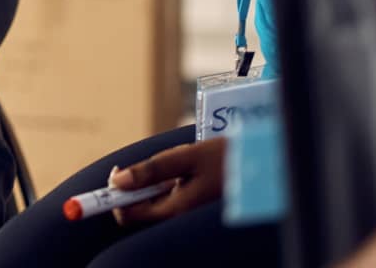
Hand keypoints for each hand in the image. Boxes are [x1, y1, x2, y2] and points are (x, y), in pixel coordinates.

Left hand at [108, 139, 226, 224]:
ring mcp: (186, 215)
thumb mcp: (186, 156)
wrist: (259, 164)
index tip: (118, 172)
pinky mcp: (191, 209)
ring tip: (169, 169)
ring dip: (148, 187)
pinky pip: (165, 202)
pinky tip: (178, 174)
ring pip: (151, 206)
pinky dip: (161, 188)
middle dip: (132, 190)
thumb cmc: (225, 158)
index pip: (129, 215)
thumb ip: (151, 169)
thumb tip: (117, 180)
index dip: (116, 196)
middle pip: (138, 213)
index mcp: (177, 211)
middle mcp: (180, 219)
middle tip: (143, 168)